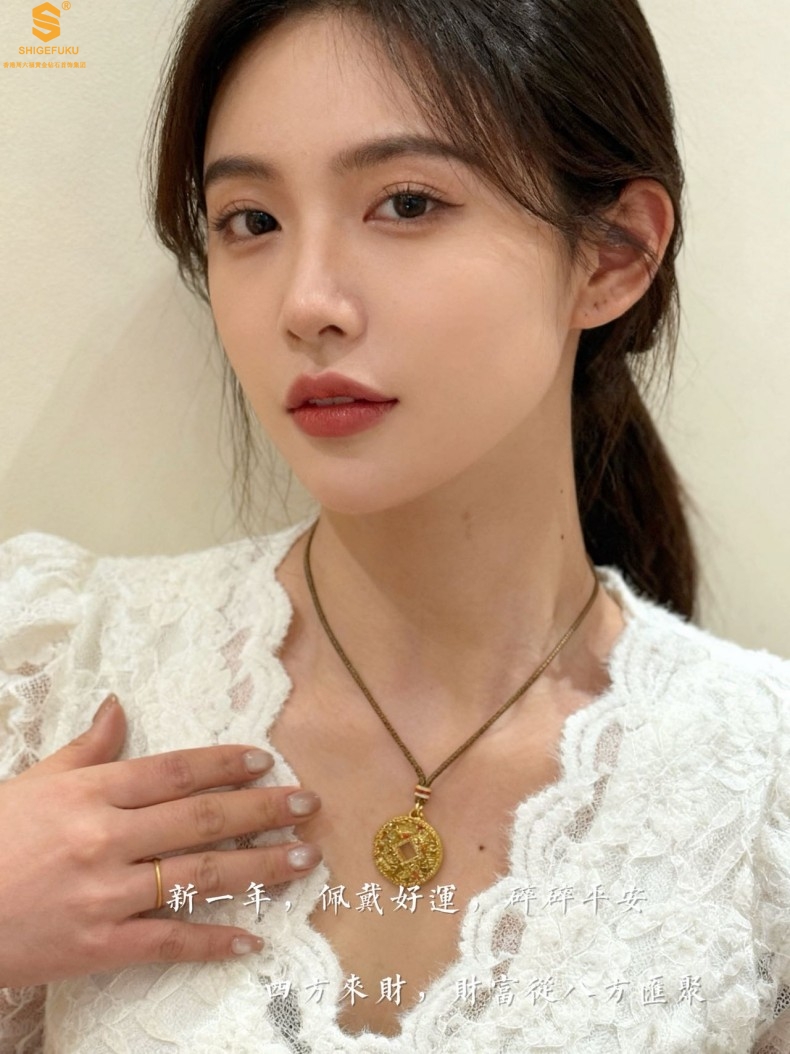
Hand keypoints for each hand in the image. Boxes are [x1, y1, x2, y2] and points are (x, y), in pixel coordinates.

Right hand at [0, 695, 321, 986]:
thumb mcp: (33, 782)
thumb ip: (85, 748)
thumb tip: (119, 706)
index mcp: (91, 792)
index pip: (175, 771)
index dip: (225, 764)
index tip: (266, 762)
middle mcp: (106, 838)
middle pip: (201, 818)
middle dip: (262, 809)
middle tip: (308, 805)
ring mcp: (105, 895)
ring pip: (199, 876)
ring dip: (259, 866)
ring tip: (304, 859)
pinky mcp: (97, 947)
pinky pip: (168, 943)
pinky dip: (213, 941)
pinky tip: (253, 938)